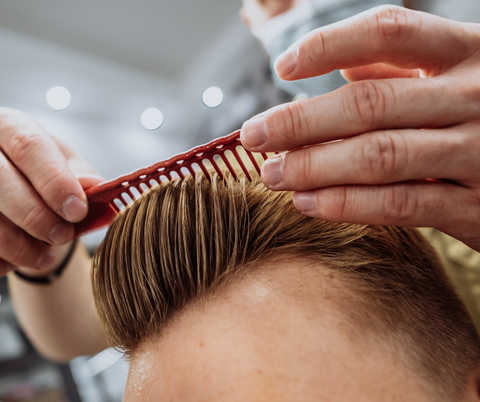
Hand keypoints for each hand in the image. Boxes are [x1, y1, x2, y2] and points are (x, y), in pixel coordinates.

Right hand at [0, 108, 103, 275]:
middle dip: (36, 216)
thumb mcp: (67, 166)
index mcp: (10, 126)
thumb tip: (94, 186)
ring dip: (19, 245)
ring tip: (45, 256)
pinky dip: (2, 258)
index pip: (29, 147)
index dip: (55, 181)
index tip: (77, 211)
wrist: (18, 188)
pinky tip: (19, 259)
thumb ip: (82, 176)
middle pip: (0, 180)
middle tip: (63, 235)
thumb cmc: (43, 173)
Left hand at [240, 5, 479, 251]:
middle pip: (370, 102)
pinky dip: (348, 204)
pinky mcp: (476, 207)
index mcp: (468, 54)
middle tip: (255, 136)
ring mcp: (478, 153)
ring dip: (315, 166)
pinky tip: (309, 203)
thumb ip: (405, 70)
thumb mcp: (458, 79)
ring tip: (273, 173)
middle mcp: (475, 98)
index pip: (389, 31)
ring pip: (380, 156)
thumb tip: (343, 62)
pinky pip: (401, 205)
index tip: (282, 67)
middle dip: (301, 121)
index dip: (328, 45)